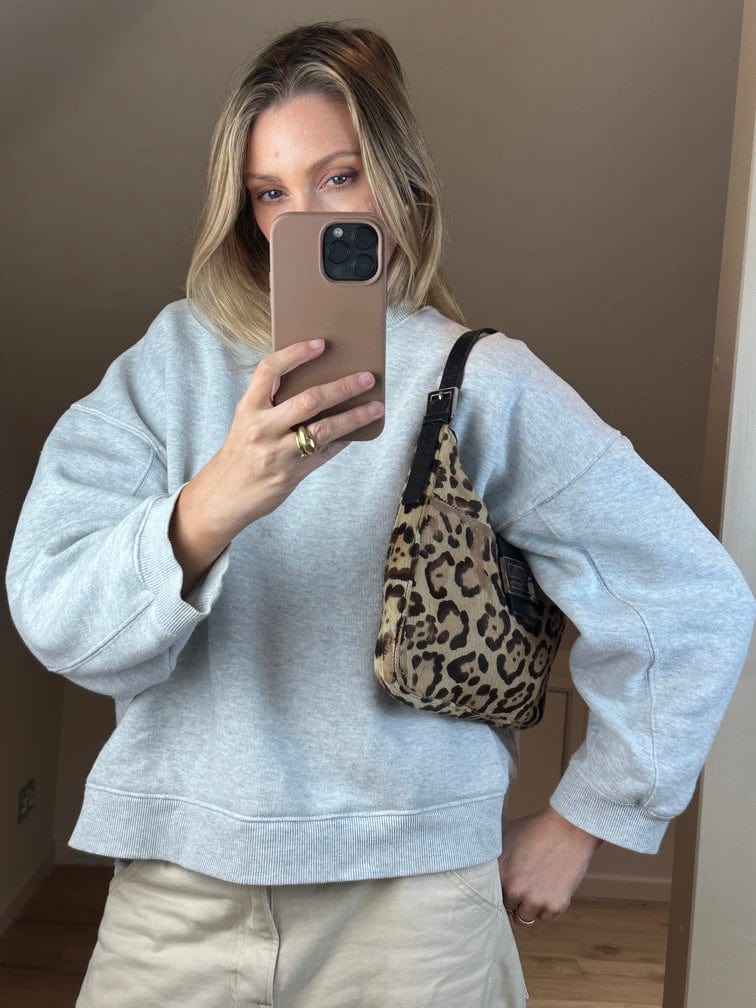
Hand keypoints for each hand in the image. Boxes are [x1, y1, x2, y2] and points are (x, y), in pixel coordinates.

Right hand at [169, 338, 382, 593]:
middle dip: (342, 387)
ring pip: (324, 429)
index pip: (269, 371)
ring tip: (376, 407)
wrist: (223, 495)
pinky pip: (325, 452)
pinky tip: (360, 431)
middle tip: (367, 377)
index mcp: (248, 408)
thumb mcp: (247, 422)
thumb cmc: (240, 452)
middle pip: (309, 400)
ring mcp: (277, 452)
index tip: (320, 344)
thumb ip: (273, 404)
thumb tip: (318, 383)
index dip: (295, 354)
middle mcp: (261, 428)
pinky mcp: (291, 474)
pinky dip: (344, 440)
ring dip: (354, 416)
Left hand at [498, 806, 601, 924]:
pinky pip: (546, 917)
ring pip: (525, 918)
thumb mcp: (506, 834)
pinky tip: (550, 888)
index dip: (499, 891)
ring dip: (529, 907)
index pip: (491, 897)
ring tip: (536, 889)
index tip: (505, 887)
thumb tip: (477, 858)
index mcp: (500, 874)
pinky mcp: (556, 905)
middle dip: (514, 900)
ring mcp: (536, 900)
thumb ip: (491, 853)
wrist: (568, 827)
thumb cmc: (536, 828)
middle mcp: (516, 890)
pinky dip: (547, 908)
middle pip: (508, 909)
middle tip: (523, 886)